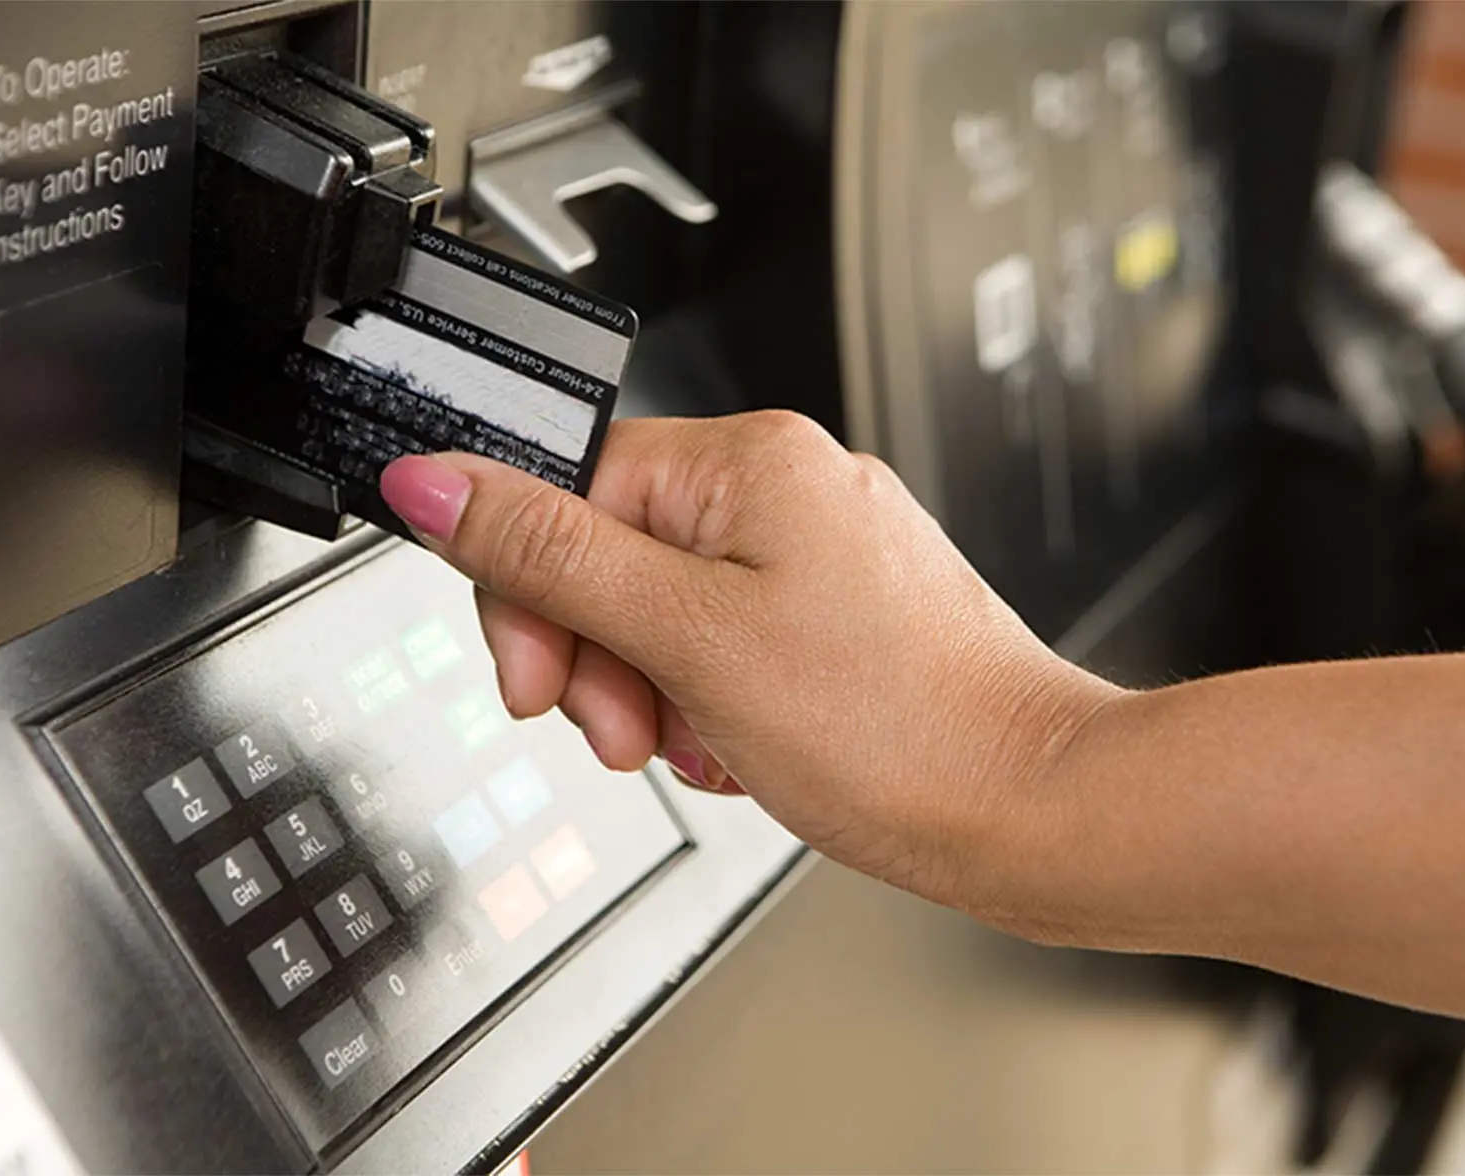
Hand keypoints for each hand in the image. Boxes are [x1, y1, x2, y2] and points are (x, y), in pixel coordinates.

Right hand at [379, 412, 1114, 919]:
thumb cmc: (899, 727)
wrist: (1028, 810)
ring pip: (664, 615)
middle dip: (601, 660)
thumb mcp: (688, 639)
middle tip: (627, 730)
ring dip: (654, 695)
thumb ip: (551, 556)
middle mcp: (790, 489)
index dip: (533, 594)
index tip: (538, 679)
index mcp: (751, 459)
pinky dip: (711, 707)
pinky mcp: (840, 618)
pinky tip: (744, 748)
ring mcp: (820, 556)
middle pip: (612, 556)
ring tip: (705, 744)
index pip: (567, 488)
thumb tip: (435, 482)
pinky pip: (725, 649)